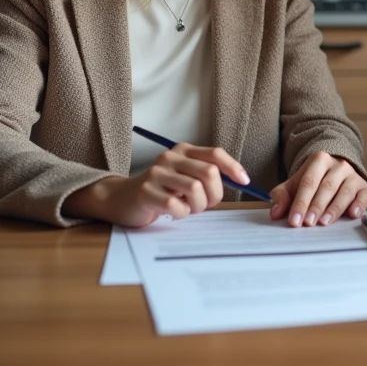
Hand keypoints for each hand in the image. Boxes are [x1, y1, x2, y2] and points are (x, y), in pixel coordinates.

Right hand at [65, 143, 249, 227]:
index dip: (233, 167)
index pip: (215, 154)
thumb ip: (207, 176)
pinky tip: (173, 213)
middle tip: (205, 204)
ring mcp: (156, 173)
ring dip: (197, 206)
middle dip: (214, 194)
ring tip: (187, 208)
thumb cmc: (162, 191)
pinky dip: (180, 214)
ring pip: (195, 190)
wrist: (122, 200)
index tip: (245, 181)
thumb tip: (240, 180)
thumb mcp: (185, 178)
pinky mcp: (145, 191)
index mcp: (183, 151)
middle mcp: (170, 157)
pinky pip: (175, 206)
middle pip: (209, 173)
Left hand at [270, 152, 366, 227]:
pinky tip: (352, 214)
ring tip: (324, 223)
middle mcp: (338, 165)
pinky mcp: (364, 186)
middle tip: (308, 223)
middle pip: (326, 186)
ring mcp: (353, 175)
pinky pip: (363, 195)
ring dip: (334, 209)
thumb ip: (282, 196)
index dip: (301, 202)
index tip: (294, 220)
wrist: (335, 171)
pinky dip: (359, 205)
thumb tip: (276, 212)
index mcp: (319, 160)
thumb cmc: (312, 181)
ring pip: (344, 192)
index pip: (308, 182)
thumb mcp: (295, 184)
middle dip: (316, 206)